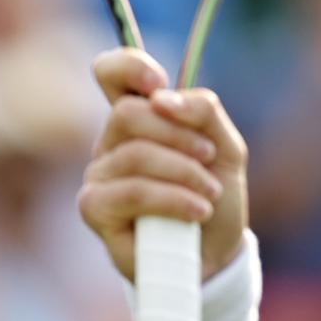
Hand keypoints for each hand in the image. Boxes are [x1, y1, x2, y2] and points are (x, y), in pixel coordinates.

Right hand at [79, 49, 250, 281]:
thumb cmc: (213, 197)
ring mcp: (99, 174)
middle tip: (208, 159)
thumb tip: (163, 98)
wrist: (214, 254)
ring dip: (186, 173)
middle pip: (128, 113)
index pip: (111, 73)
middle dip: (179, 135)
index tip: (160, 84)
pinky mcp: (94, 208)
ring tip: (210, 195)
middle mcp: (111, 142)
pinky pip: (132, 192)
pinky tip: (198, 212)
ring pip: (136, 155)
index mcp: (139, 118)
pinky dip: (174, 200)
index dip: (129, 66)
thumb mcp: (226, 149)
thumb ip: (204, 113)